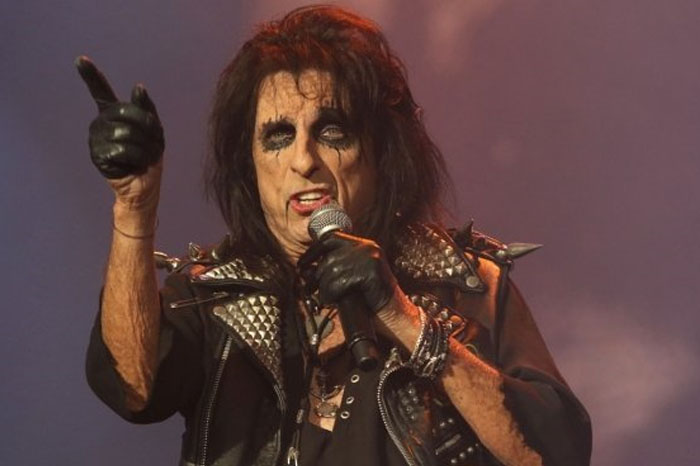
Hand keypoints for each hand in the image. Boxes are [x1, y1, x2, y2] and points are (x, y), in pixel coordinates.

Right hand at [76, 56, 163, 208]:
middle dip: (148, 128)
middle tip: (153, 144)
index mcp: (114, 113)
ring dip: (145, 148)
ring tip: (144, 157)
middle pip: (127, 112)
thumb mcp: (155, 131)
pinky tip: (133, 166)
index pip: (100, 90)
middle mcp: (102, 122)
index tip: (81, 59)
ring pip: (126, 133)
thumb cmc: (149, 156)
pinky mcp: (97, 155)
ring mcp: (97, 138)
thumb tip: (138, 87)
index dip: (91, 75)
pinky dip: (136, 160)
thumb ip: (147, 109)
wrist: (145, 185)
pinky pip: (122, 151)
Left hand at [298, 232, 397, 313]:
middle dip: (316, 276)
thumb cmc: (371, 299)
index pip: (331, 239)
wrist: (396, 315)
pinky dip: (331, 294)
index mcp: (364, 245)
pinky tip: (333, 301)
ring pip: (332, 271)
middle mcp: (367, 247)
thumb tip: (308, 270)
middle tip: (310, 289)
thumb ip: (338, 267)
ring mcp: (370, 259)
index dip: (313, 251)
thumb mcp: (354, 276)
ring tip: (326, 298)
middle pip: (329, 257)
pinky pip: (340, 282)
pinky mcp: (371, 273)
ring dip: (324, 288)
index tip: (302, 264)